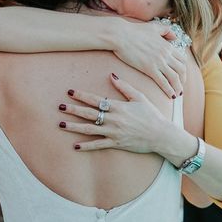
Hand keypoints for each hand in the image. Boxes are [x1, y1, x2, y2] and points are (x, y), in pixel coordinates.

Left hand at [58, 74, 174, 153]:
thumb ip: (125, 87)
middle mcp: (113, 119)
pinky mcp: (116, 143)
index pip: (96, 100)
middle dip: (73, 110)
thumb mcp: (140, 97)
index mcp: (118, 107)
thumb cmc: (152, 115)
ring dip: (74, 127)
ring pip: (90, 129)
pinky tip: (75, 146)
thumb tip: (111, 76)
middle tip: (60, 106)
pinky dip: (86, 146)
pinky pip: (98, 145)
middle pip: (89, 113)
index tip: (70, 92)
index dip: (82, 96)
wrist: (161, 135)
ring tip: (61, 124)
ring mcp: (114, 133)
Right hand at [112, 20, 186, 97]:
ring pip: (174, 77)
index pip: (182, 59)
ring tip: (177, 94)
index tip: (181, 75)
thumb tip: (175, 37)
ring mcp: (158, 62)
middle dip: (182, 80)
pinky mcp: (149, 68)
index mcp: (167, 46)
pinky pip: (163, 82)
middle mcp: (165, 54)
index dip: (184, 69)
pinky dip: (169, 90)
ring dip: (177, 87)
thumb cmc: (134, 31)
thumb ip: (166, 31)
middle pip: (181, 70)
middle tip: (180, 86)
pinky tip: (170, 95)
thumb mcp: (154, 27)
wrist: (121, 35)